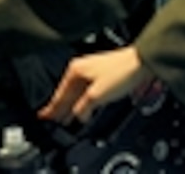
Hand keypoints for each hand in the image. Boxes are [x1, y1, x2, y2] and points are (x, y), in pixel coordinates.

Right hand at [37, 46, 153, 124]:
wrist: (141, 63)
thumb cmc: (121, 72)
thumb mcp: (96, 95)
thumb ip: (83, 107)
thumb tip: (77, 115)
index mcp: (75, 70)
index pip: (59, 94)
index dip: (52, 108)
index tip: (43, 116)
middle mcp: (82, 69)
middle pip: (67, 94)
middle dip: (59, 109)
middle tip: (51, 121)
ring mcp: (92, 72)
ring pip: (77, 94)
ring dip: (71, 107)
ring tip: (65, 119)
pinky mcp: (102, 76)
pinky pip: (86, 93)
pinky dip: (82, 103)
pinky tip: (83, 110)